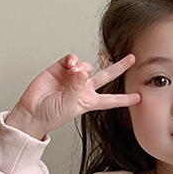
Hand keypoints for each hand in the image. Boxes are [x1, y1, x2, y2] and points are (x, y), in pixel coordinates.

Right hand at [4, 52, 140, 138]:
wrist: (33, 111)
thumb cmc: (52, 115)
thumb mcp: (69, 106)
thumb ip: (77, 88)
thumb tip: (83, 71)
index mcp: (89, 101)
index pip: (111, 100)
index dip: (125, 98)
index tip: (139, 97)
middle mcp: (84, 88)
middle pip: (106, 76)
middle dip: (118, 67)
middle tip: (132, 58)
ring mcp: (73, 78)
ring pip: (87, 65)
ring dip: (83, 66)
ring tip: (73, 72)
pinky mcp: (61, 69)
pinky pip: (72, 59)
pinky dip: (72, 60)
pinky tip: (69, 65)